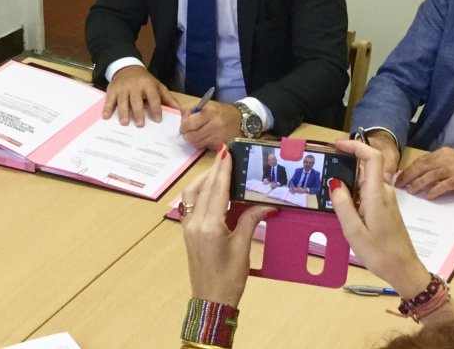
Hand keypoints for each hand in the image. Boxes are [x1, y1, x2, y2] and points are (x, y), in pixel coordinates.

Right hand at [103, 65, 177, 125]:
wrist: (128, 68)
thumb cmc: (145, 81)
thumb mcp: (158, 86)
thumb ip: (167, 98)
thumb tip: (178, 110)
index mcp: (148, 85)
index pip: (153, 97)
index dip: (156, 108)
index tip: (158, 119)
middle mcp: (135, 86)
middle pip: (137, 100)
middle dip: (138, 112)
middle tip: (140, 125)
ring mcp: (122, 88)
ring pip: (123, 101)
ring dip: (123, 112)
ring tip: (124, 123)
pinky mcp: (112, 90)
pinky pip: (109, 100)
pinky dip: (107, 108)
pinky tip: (106, 117)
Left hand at [179, 144, 270, 305]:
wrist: (211, 301)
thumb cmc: (229, 278)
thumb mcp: (243, 248)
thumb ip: (250, 220)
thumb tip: (265, 204)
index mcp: (209, 226)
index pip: (217, 190)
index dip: (223, 170)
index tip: (227, 152)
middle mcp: (194, 223)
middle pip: (202, 188)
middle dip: (214, 170)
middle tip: (226, 155)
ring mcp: (188, 227)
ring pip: (192, 194)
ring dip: (204, 179)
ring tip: (220, 170)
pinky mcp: (188, 232)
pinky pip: (190, 204)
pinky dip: (200, 192)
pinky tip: (212, 189)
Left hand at [180, 101, 241, 149]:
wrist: (240, 120)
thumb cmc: (220, 111)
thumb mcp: (206, 104)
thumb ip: (190, 108)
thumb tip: (181, 118)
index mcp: (210, 112)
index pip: (190, 123)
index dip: (183, 126)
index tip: (184, 126)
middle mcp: (215, 125)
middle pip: (191, 136)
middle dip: (186, 134)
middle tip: (188, 132)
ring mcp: (218, 137)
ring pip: (196, 144)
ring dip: (193, 140)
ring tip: (196, 134)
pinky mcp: (221, 145)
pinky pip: (204, 147)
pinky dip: (202, 143)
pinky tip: (205, 138)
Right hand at [328, 139, 430, 297]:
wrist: (403, 268)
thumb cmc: (379, 252)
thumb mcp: (353, 231)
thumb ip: (343, 205)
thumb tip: (334, 182)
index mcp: (377, 194)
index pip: (372, 157)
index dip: (356, 146)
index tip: (337, 146)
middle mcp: (384, 191)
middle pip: (366, 167)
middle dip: (346, 165)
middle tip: (324, 174)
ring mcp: (386, 199)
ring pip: (366, 181)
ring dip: (349, 182)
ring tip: (330, 195)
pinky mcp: (385, 207)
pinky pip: (368, 191)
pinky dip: (355, 193)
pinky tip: (344, 208)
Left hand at [396, 147, 453, 199]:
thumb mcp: (453, 159)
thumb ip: (439, 164)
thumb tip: (423, 174)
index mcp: (442, 153)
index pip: (420, 161)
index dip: (409, 169)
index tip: (400, 176)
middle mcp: (444, 158)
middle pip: (421, 167)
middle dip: (408, 176)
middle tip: (399, 185)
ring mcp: (451, 168)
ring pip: (428, 177)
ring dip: (417, 185)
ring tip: (410, 191)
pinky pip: (441, 186)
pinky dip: (433, 191)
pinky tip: (427, 196)